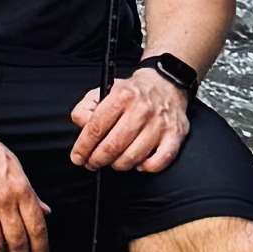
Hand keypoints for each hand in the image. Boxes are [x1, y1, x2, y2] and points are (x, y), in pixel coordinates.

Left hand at [71, 59, 191, 173]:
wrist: (167, 84)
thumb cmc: (133, 92)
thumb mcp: (105, 89)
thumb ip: (87, 107)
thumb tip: (82, 127)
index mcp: (122, 95)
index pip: (96, 128)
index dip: (83, 147)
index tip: (77, 157)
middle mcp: (141, 110)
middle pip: (113, 146)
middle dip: (97, 160)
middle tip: (92, 163)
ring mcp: (160, 124)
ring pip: (133, 158)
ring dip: (118, 165)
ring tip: (113, 161)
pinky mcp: (175, 135)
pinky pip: (158, 162)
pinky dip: (145, 167)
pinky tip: (138, 162)